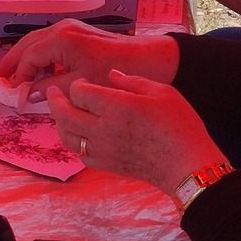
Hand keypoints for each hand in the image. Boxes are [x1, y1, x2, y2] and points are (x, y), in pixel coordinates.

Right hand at [0, 18, 176, 94]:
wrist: (149, 59)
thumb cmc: (113, 72)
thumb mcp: (80, 85)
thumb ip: (50, 88)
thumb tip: (28, 94)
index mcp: (60, 39)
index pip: (28, 57)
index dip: (17, 75)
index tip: (10, 92)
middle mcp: (62, 28)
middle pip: (27, 44)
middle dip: (13, 61)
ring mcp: (70, 27)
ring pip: (37, 41)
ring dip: (26, 58)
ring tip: (16, 76)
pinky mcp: (78, 33)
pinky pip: (50, 42)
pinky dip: (40, 55)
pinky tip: (41, 72)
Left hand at [48, 70, 224, 199]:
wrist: (187, 164)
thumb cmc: (179, 125)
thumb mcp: (162, 91)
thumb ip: (132, 81)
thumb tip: (111, 75)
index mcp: (117, 106)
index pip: (80, 92)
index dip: (78, 85)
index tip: (83, 83)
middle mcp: (104, 128)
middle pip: (64, 114)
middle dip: (55, 100)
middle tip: (54, 92)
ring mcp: (102, 150)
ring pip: (66, 136)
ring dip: (59, 122)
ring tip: (62, 112)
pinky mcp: (106, 165)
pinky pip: (79, 153)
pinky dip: (73, 141)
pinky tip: (78, 134)